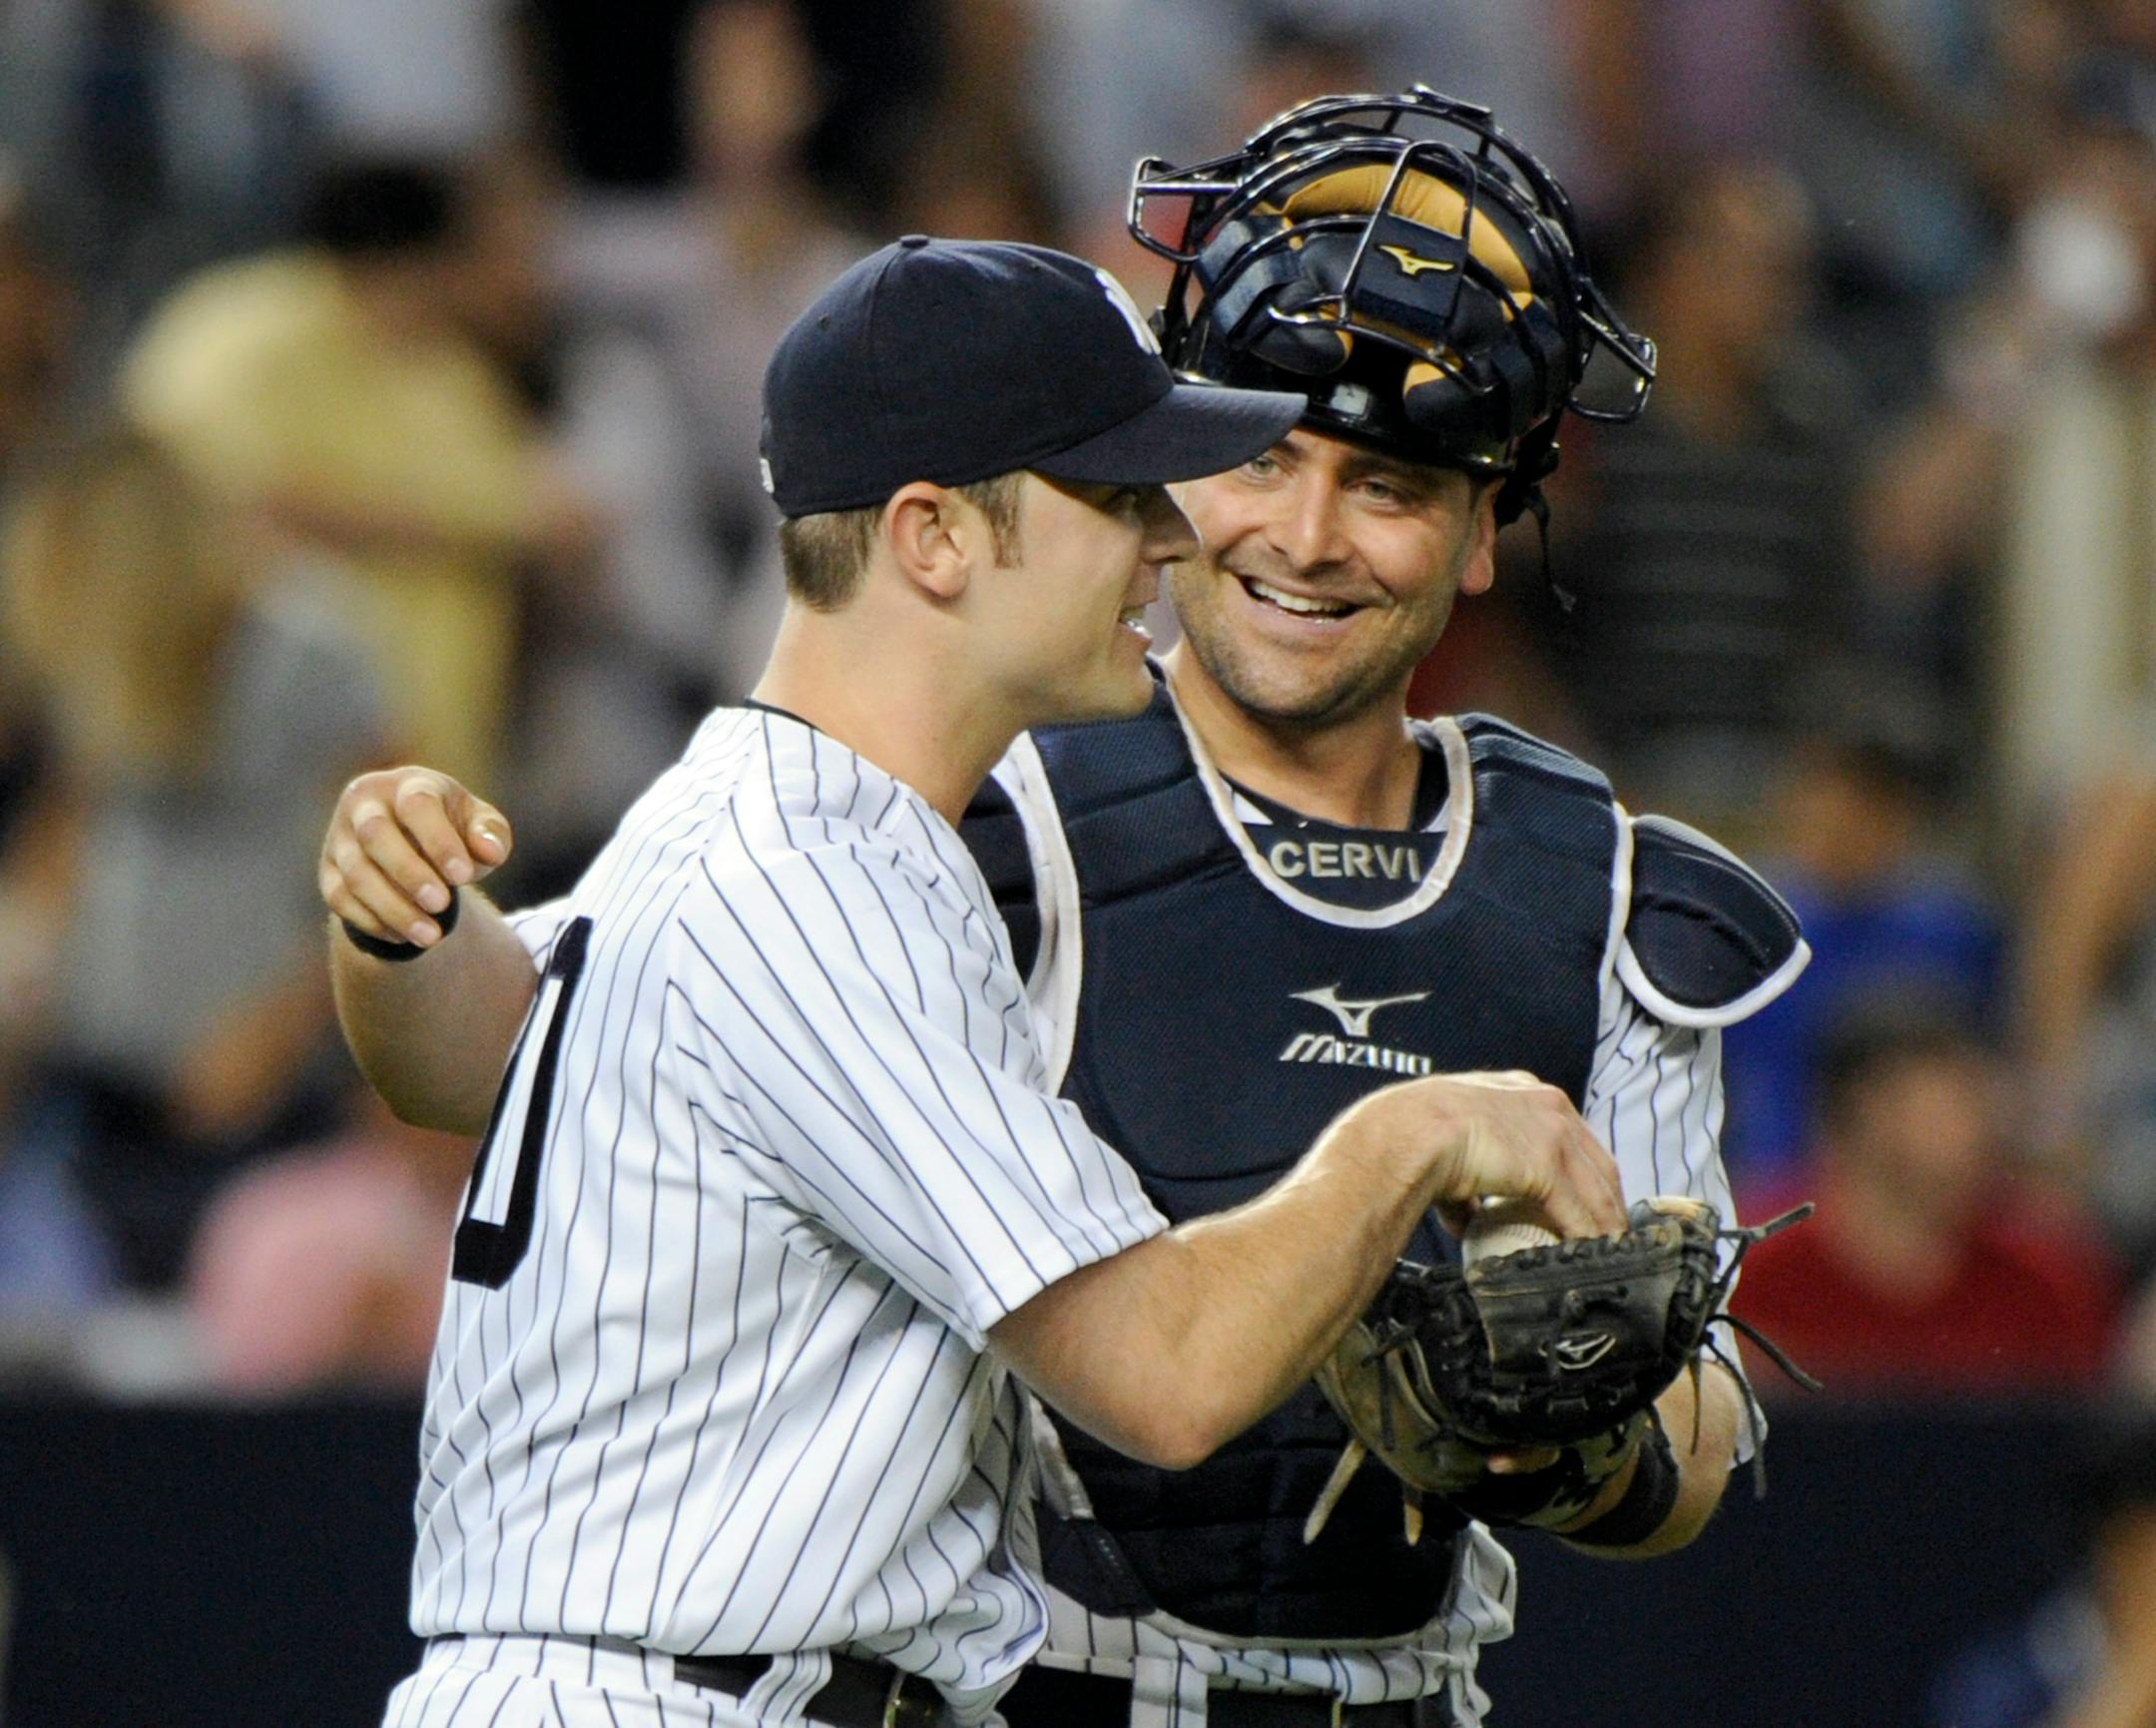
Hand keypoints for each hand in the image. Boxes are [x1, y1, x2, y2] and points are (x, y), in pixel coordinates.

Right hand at [320, 768, 511, 950]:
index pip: (417, 805)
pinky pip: (341, 899)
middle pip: (375, 835)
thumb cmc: (453, 828)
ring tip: (431, 936)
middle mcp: (365, 803)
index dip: (439, 841)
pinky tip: (406, 937)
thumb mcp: (479, 825)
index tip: (463, 877)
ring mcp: (340, 837)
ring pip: (356, 873)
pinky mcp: (327, 870)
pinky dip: (373, 921)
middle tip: (442, 905)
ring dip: (393, 908)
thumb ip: (491, 834)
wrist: (411, 840)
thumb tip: (490, 850)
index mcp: (407, 784)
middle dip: (409, 874)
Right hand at [1356, 1070, 1626, 1242]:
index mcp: (1520, 1090)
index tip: (1582, 1199)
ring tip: (1608, 1252)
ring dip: (1606, 1222)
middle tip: (1607, 1233)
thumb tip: (1467, 1217)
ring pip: (1597, 1186)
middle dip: (1605, 1198)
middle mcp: (1545, 1102)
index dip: (1579, 1170)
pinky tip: (1592, 1255)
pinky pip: (1580, 1210)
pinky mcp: (1550, 1163)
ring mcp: (1552, 1130)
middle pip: (1595, 1158)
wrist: (1405, 1135)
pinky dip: (1590, 1236)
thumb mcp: (1446, 1149)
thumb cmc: (1411, 1137)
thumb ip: (1467, 1184)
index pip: (1568, 1133)